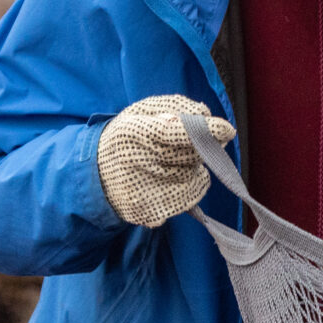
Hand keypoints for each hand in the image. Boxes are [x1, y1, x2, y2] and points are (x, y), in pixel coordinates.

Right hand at [96, 95, 236, 227]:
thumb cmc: (127, 137)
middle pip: (191, 155)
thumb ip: (174, 108)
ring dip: (194, 167)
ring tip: (171, 162)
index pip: (173, 132)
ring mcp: (144, 192)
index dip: (203, 131)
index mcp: (133, 132)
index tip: (227, 130)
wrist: (96, 175)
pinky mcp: (151, 214)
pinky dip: (190, 187)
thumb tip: (204, 116)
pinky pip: (190, 198)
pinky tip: (171, 180)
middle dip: (201, 146)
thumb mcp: (142, 112)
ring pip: (194, 177)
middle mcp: (137, 164)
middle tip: (189, 142)